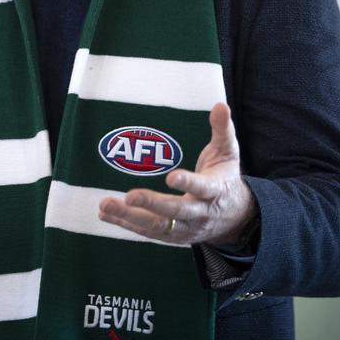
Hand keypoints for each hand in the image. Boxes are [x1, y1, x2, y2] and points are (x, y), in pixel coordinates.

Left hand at [98, 103, 256, 245]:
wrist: (234, 217)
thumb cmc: (224, 177)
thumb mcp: (228, 152)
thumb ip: (223, 129)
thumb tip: (221, 105)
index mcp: (214, 191)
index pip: (202, 188)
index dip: (187, 183)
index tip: (171, 177)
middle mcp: (200, 213)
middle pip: (176, 211)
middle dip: (152, 204)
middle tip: (130, 195)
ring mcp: (185, 227)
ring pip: (157, 226)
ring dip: (130, 217)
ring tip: (106, 205)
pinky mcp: (171, 235)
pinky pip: (147, 232)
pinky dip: (125, 224)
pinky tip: (105, 214)